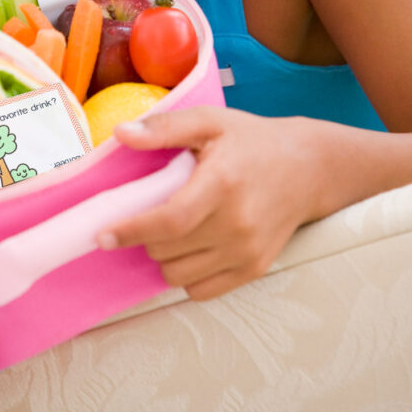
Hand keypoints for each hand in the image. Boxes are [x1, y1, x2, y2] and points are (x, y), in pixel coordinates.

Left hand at [97, 107, 318, 300]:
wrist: (309, 167)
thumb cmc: (253, 140)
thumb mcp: (210, 120)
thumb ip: (164, 127)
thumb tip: (121, 133)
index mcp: (222, 183)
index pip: (170, 220)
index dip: (132, 231)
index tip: (102, 235)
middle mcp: (237, 223)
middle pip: (168, 250)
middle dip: (145, 235)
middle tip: (149, 211)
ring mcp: (248, 251)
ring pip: (179, 275)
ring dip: (163, 256)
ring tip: (171, 228)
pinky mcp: (255, 268)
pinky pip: (203, 290)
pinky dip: (186, 274)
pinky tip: (190, 247)